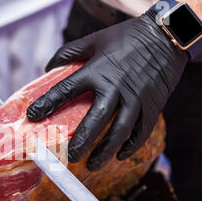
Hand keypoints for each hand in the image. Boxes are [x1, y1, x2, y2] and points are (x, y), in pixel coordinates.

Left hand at [27, 11, 188, 170]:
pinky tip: (119, 155)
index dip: (48, 103)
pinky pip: (142, 131)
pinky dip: (131, 146)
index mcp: (98, 70)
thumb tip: (48, 68)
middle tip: (71, 157)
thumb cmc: (127, 38)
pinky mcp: (153, 105)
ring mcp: (136, 98)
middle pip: (95, 120)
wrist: (167, 36)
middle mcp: (116, 87)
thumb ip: (70, 53)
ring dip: (106, 151)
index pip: (67, 90)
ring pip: (120, 132)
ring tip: (93, 164)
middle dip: (81, 141)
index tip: (33, 116)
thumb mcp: (95, 40)